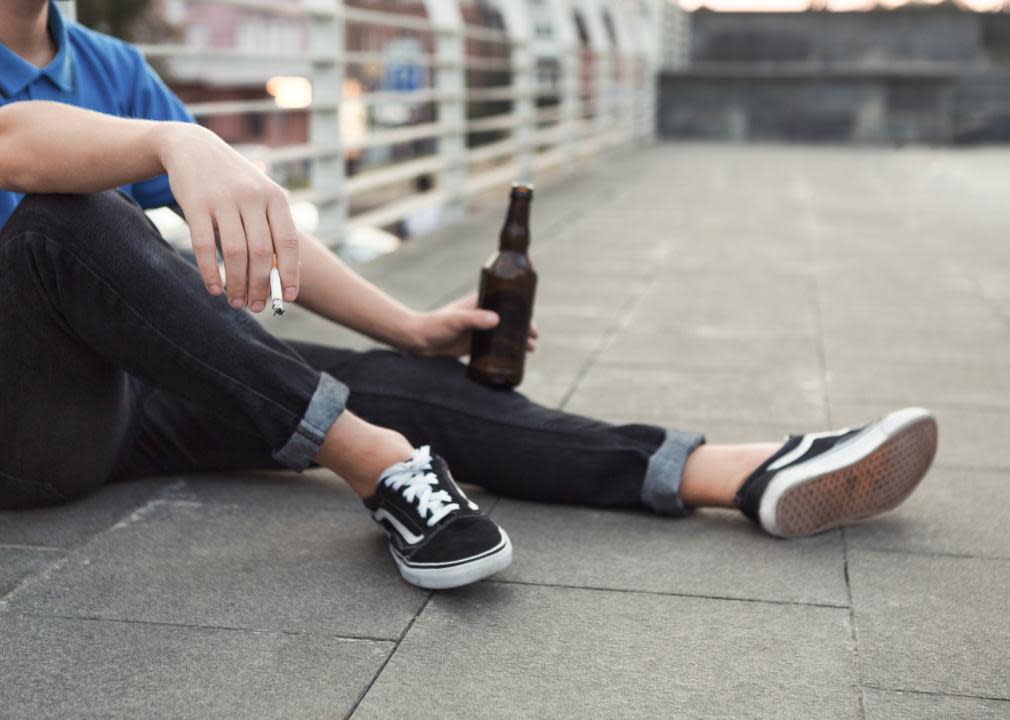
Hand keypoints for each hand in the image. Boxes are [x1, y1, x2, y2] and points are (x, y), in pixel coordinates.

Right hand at [156, 123, 298, 311]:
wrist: (192, 147)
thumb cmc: (234, 182)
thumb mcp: (260, 196)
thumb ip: (272, 229)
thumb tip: (284, 275)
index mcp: (275, 197)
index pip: (289, 243)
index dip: (291, 274)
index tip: (288, 298)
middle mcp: (252, 197)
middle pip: (263, 253)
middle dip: (261, 286)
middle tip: (258, 307)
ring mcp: (223, 199)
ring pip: (236, 253)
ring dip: (237, 284)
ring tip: (236, 302)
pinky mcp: (195, 204)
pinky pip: (205, 246)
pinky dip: (210, 272)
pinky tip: (214, 288)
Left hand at [407, 291, 538, 357]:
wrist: (419, 340)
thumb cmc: (435, 324)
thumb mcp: (456, 320)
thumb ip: (474, 319)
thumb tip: (496, 320)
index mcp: (480, 302)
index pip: (506, 302)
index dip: (521, 311)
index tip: (531, 321)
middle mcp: (482, 314)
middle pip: (509, 319)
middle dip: (523, 328)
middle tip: (533, 339)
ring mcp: (479, 330)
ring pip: (504, 334)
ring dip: (517, 341)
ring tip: (530, 350)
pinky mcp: (474, 344)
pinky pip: (494, 348)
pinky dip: (505, 352)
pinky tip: (514, 359)